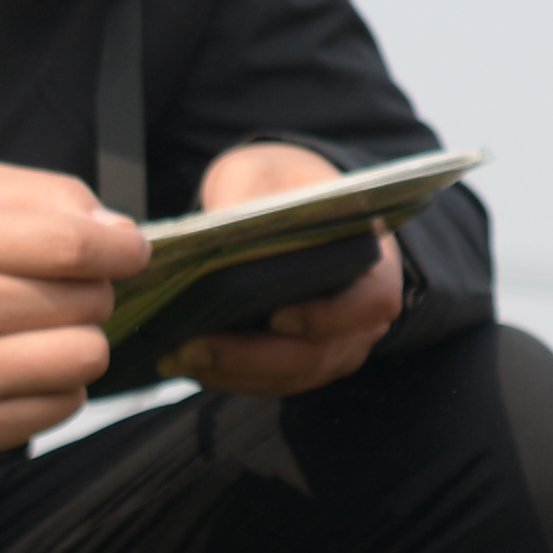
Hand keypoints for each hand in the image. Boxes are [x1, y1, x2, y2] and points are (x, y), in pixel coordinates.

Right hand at [0, 158, 157, 458]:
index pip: (70, 245)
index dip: (121, 248)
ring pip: (87, 356)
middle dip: (91, 290)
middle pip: (88, 300)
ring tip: (39, 330)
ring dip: (80, 340)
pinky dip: (57, 385)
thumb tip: (119, 234)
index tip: (130, 250)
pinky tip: (16, 367)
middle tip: (52, 291)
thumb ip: (47, 195)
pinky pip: (66, 406)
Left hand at [152, 140, 415, 402]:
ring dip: (233, 373)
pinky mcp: (303, 362)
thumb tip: (215, 238)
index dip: (328, 317)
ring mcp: (336, 344)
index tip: (277, 317)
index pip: (372, 302)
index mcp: (374, 260)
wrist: (290, 200)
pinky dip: (229, 377)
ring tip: (178, 357)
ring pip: (291, 376)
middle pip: (320, 353)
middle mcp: (362, 314)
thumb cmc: (283, 184)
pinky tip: (186, 363)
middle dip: (253, 357)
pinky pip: (272, 382)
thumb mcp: (264, 170)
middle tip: (193, 347)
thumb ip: (247, 196)